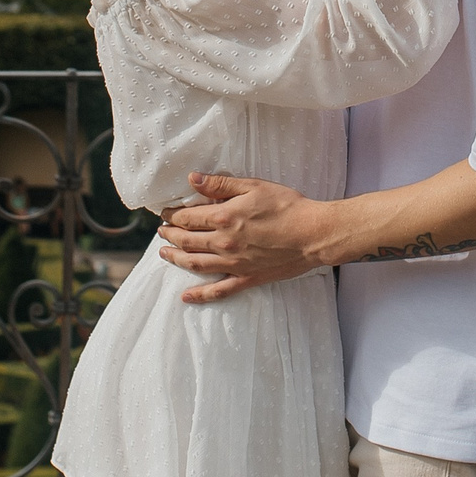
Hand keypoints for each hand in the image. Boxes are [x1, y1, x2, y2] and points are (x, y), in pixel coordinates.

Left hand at [156, 173, 339, 303]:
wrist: (313, 234)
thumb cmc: (287, 206)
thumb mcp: (254, 186)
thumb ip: (221, 185)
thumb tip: (193, 179)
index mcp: (224, 217)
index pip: (188, 217)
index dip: (173, 215)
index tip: (165, 213)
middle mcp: (224, 242)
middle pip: (187, 241)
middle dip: (170, 235)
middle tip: (162, 231)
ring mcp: (234, 263)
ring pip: (195, 264)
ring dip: (176, 259)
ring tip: (164, 254)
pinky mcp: (247, 278)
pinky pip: (219, 290)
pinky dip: (200, 295)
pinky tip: (186, 297)